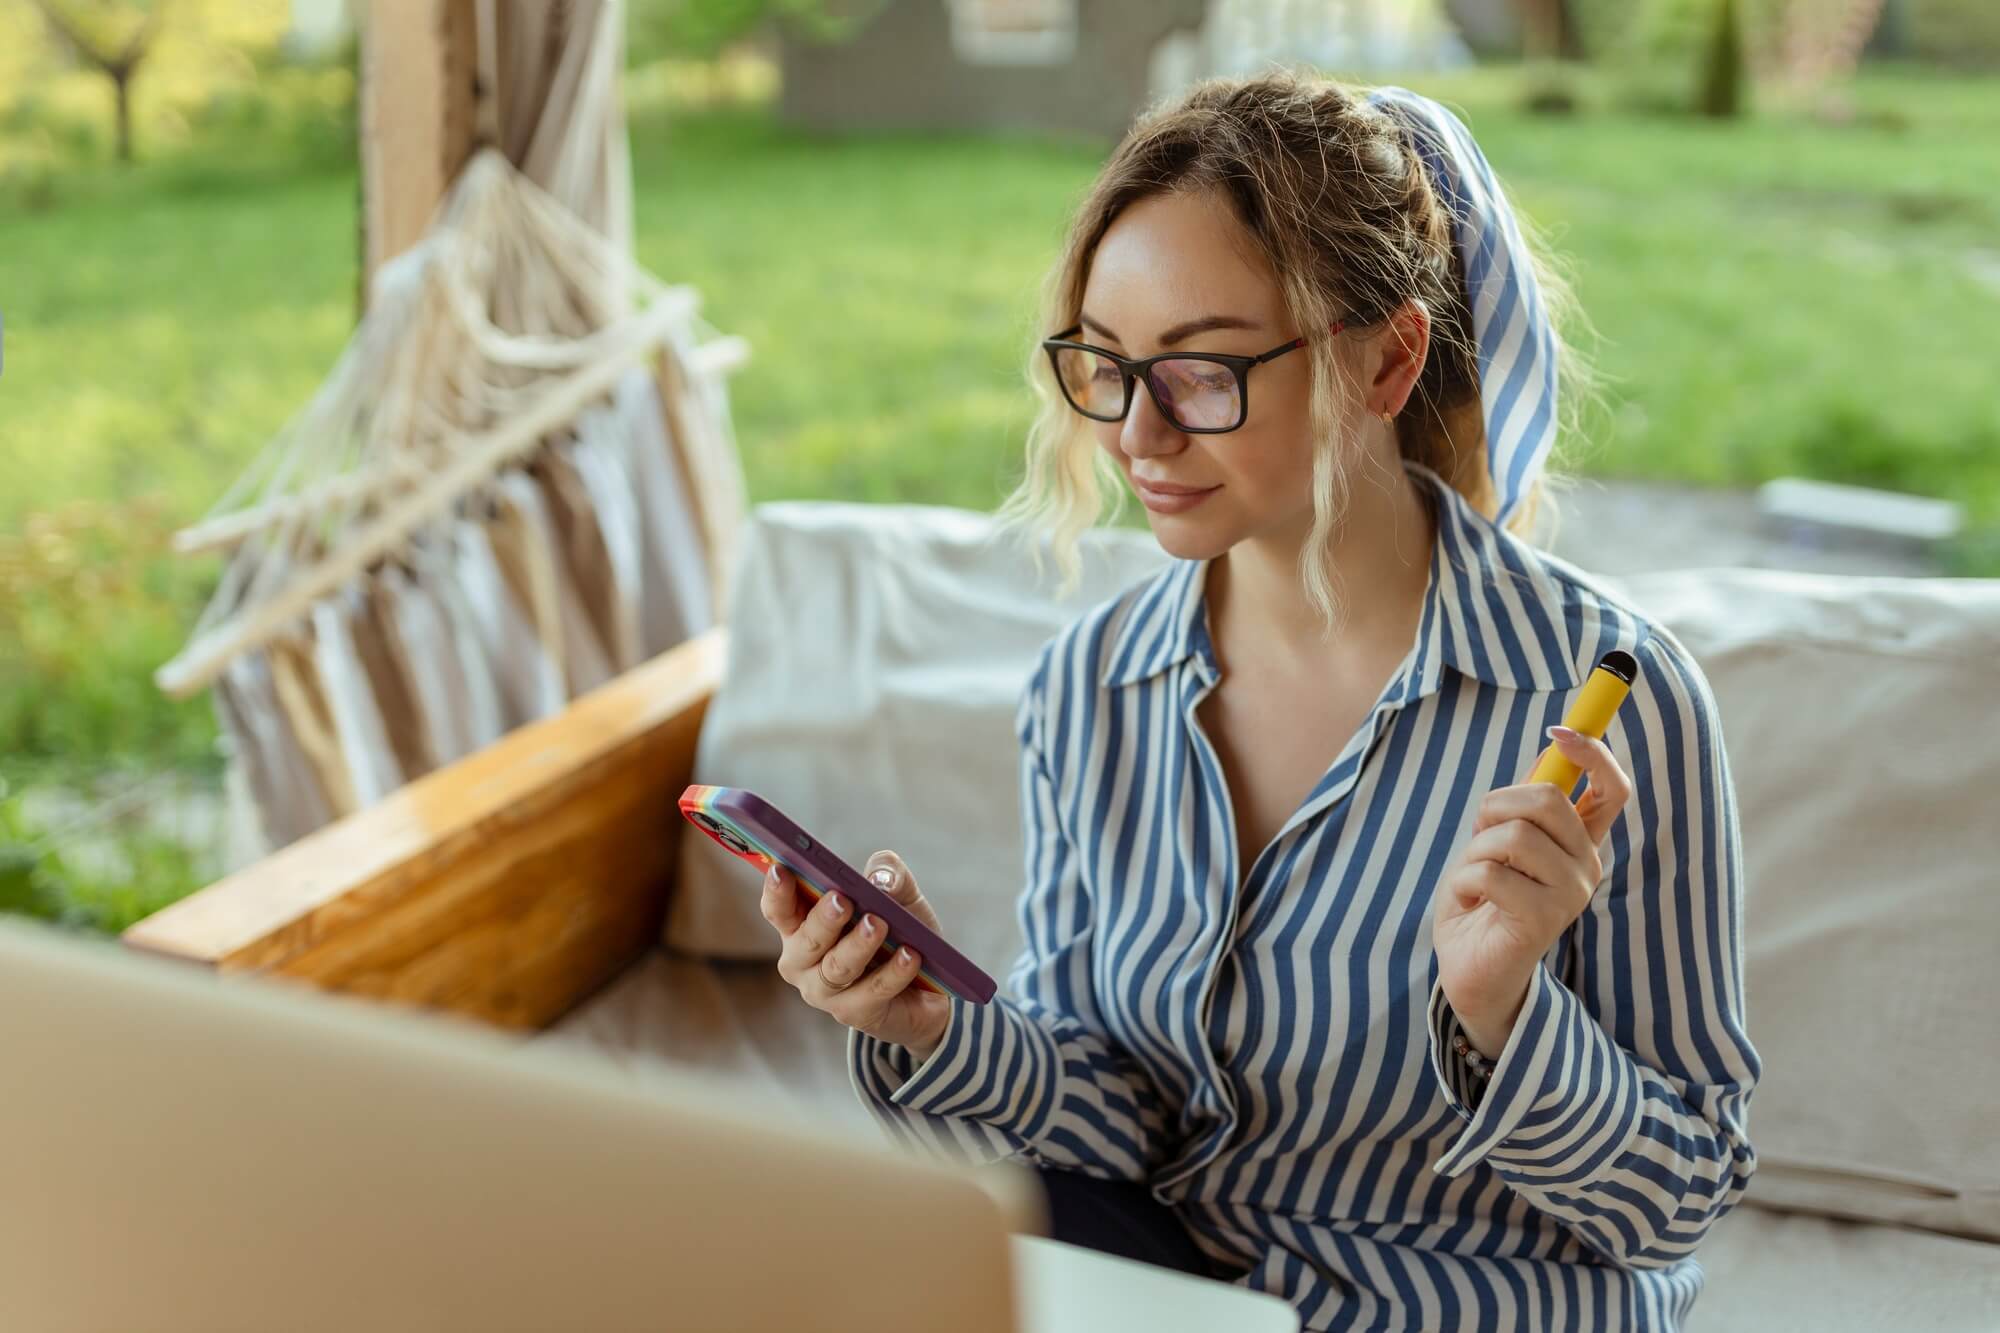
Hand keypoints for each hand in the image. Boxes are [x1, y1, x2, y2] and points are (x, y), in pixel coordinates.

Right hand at [763, 849, 952, 1062]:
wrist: (930, 986)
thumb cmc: (899, 930)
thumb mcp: (897, 893)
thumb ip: (888, 872)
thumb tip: (880, 880)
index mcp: (802, 925)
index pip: (779, 909)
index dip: (776, 891)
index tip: (781, 870)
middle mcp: (804, 962)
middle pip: (806, 941)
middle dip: (823, 920)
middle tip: (842, 901)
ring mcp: (825, 992)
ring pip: (836, 969)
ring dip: (858, 946)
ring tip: (878, 924)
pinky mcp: (854, 1013)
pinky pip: (872, 991)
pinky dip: (893, 972)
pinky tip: (910, 956)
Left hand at [1432, 726, 1632, 1059]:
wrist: (1470, 969)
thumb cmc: (1482, 900)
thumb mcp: (1499, 839)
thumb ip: (1526, 800)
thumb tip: (1555, 742)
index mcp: (1581, 843)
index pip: (1612, 788)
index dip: (1593, 753)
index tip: (1560, 730)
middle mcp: (1587, 867)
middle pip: (1549, 800)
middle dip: (1497, 806)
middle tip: (1481, 837)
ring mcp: (1571, 895)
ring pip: (1514, 835)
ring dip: (1476, 851)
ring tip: (1476, 879)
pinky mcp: (1543, 921)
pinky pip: (1491, 872)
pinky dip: (1465, 881)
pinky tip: (1473, 903)